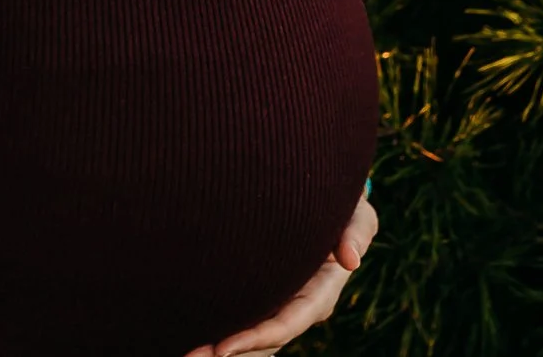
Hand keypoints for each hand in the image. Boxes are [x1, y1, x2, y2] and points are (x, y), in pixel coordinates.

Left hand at [183, 192, 378, 356]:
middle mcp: (299, 306)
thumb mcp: (357, 213)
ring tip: (185, 355)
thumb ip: (356, 230)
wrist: (325, 200)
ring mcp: (281, 305)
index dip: (257, 338)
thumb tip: (351, 259)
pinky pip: (244, 322)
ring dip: (219, 351)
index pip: (287, 323)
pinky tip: (192, 337)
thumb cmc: (342, 205)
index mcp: (321, 293)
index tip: (223, 349)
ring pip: (251, 340)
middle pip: (264, 341)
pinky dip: (221, 333)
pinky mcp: (265, 298)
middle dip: (230, 353)